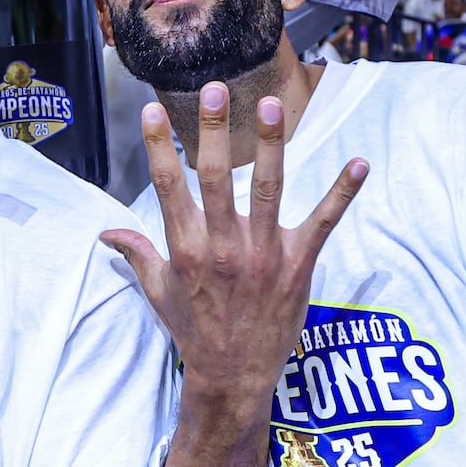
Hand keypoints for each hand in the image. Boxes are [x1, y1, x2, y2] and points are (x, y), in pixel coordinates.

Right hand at [101, 84, 364, 417]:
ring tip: (270, 106)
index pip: (168, 186)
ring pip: (269, 189)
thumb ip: (137, 254)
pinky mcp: (298, 265)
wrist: (232, 377)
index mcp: (186, 248)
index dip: (160, 146)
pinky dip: (343, 193)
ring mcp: (263, 254)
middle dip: (215, 130)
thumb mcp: (158, 292)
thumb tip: (106, 234)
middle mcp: (223, 246)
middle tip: (215, 89)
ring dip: (272, 146)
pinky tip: (359, 163)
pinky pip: (324, 222)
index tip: (153, 109)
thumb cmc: (194, 331)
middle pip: (219, 177)